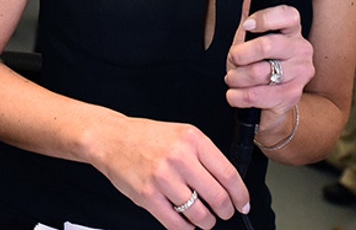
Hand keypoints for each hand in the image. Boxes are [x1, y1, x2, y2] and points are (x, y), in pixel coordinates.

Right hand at [90, 116, 249, 229]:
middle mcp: (180, 158)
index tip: (243, 204)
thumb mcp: (182, 135)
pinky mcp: (148, 196)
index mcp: (193, 139)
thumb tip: (228, 184)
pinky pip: (176, 222)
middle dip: (226, 211)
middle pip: (217, 196)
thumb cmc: (147, 138)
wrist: (112, 139)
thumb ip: (204, 156)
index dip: (241, 195)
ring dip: (206, 221)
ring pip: (198, 213)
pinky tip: (186, 221)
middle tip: (225, 212)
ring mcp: (163, 178)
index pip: (229, 174)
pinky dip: (186, 227)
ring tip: (205, 219)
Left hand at [225, 4, 312, 119]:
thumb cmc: (261, 65)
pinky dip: (238, 96)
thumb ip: (250, 10)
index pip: (287, 15)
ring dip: (237, 77)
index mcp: (292, 30)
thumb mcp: (251, 36)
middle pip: (268, 45)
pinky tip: (236, 94)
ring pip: (260, 72)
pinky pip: (258, 95)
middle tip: (235, 59)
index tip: (247, 26)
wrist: (271, 101)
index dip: (265, 18)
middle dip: (240, 54)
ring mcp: (300, 74)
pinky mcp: (292, 95)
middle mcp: (301, 50)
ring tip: (234, 79)